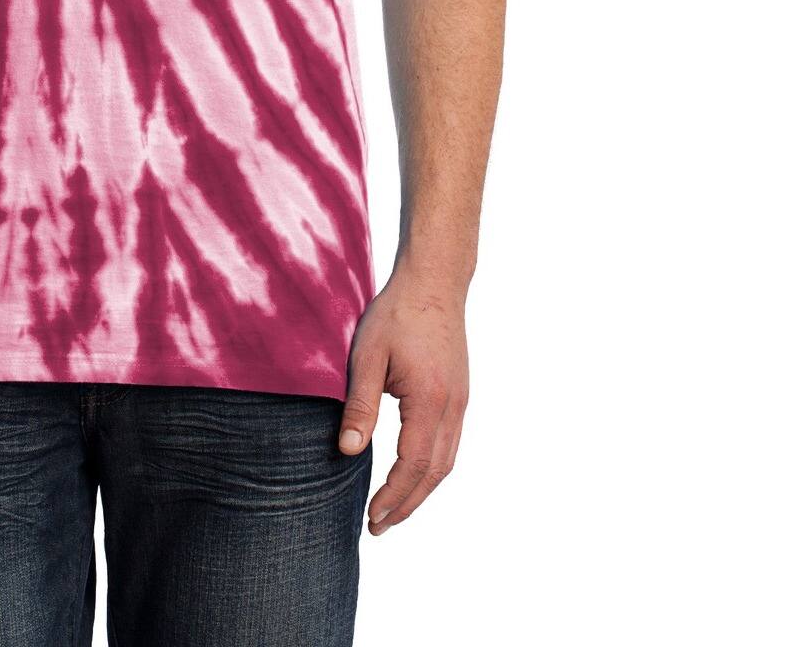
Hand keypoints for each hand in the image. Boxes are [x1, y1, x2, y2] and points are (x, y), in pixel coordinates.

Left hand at [337, 271, 468, 533]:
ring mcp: (461, 401)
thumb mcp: (367, 356)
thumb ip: (359, 406)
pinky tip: (412, 473)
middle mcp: (452, 407)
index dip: (393, 496)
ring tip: (393, 510)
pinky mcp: (459, 394)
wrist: (434, 281)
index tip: (371, 517)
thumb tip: (347, 451)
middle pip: (434, 473)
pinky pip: (449, 444)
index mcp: (430, 400)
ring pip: (446, 462)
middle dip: (407, 504)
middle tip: (379, 526)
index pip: (412, 465)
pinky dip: (431, 469)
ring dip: (421, 490)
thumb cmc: (396, 314)